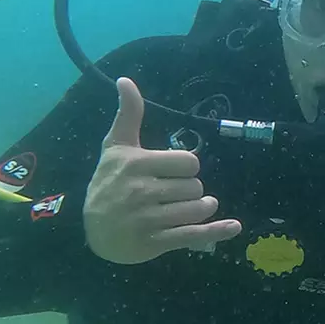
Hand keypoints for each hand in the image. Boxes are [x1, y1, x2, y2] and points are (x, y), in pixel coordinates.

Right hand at [83, 77, 242, 263]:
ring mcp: (149, 219)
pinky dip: (217, 231)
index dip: (187, 167)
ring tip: (190, 208)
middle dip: (190, 190)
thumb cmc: (107, 183)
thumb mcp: (115, 147)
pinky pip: (194, 235)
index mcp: (136, 164)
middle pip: (195, 187)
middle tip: (173, 194)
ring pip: (197, 209)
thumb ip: (128, 114)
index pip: (189, 162)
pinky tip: (233, 227)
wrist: (91, 231)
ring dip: (201, 209)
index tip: (173, 172)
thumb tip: (125, 80)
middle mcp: (142, 191)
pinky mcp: (155, 243)